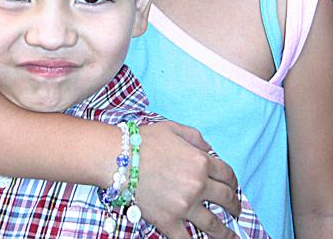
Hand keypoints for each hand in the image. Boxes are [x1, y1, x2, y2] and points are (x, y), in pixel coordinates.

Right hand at [137, 121, 239, 237]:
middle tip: (236, 211)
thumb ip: (196, 138)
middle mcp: (197, 185)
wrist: (118, 159)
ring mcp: (184, 206)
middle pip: (226, 199)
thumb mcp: (174, 128)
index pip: (228, 175)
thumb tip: (210, 149)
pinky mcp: (168, 222)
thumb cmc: (144, 141)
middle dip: (235, 206)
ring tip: (231, 236)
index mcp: (201, 162)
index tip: (234, 188)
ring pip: (213, 225)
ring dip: (226, 233)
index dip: (234, 182)